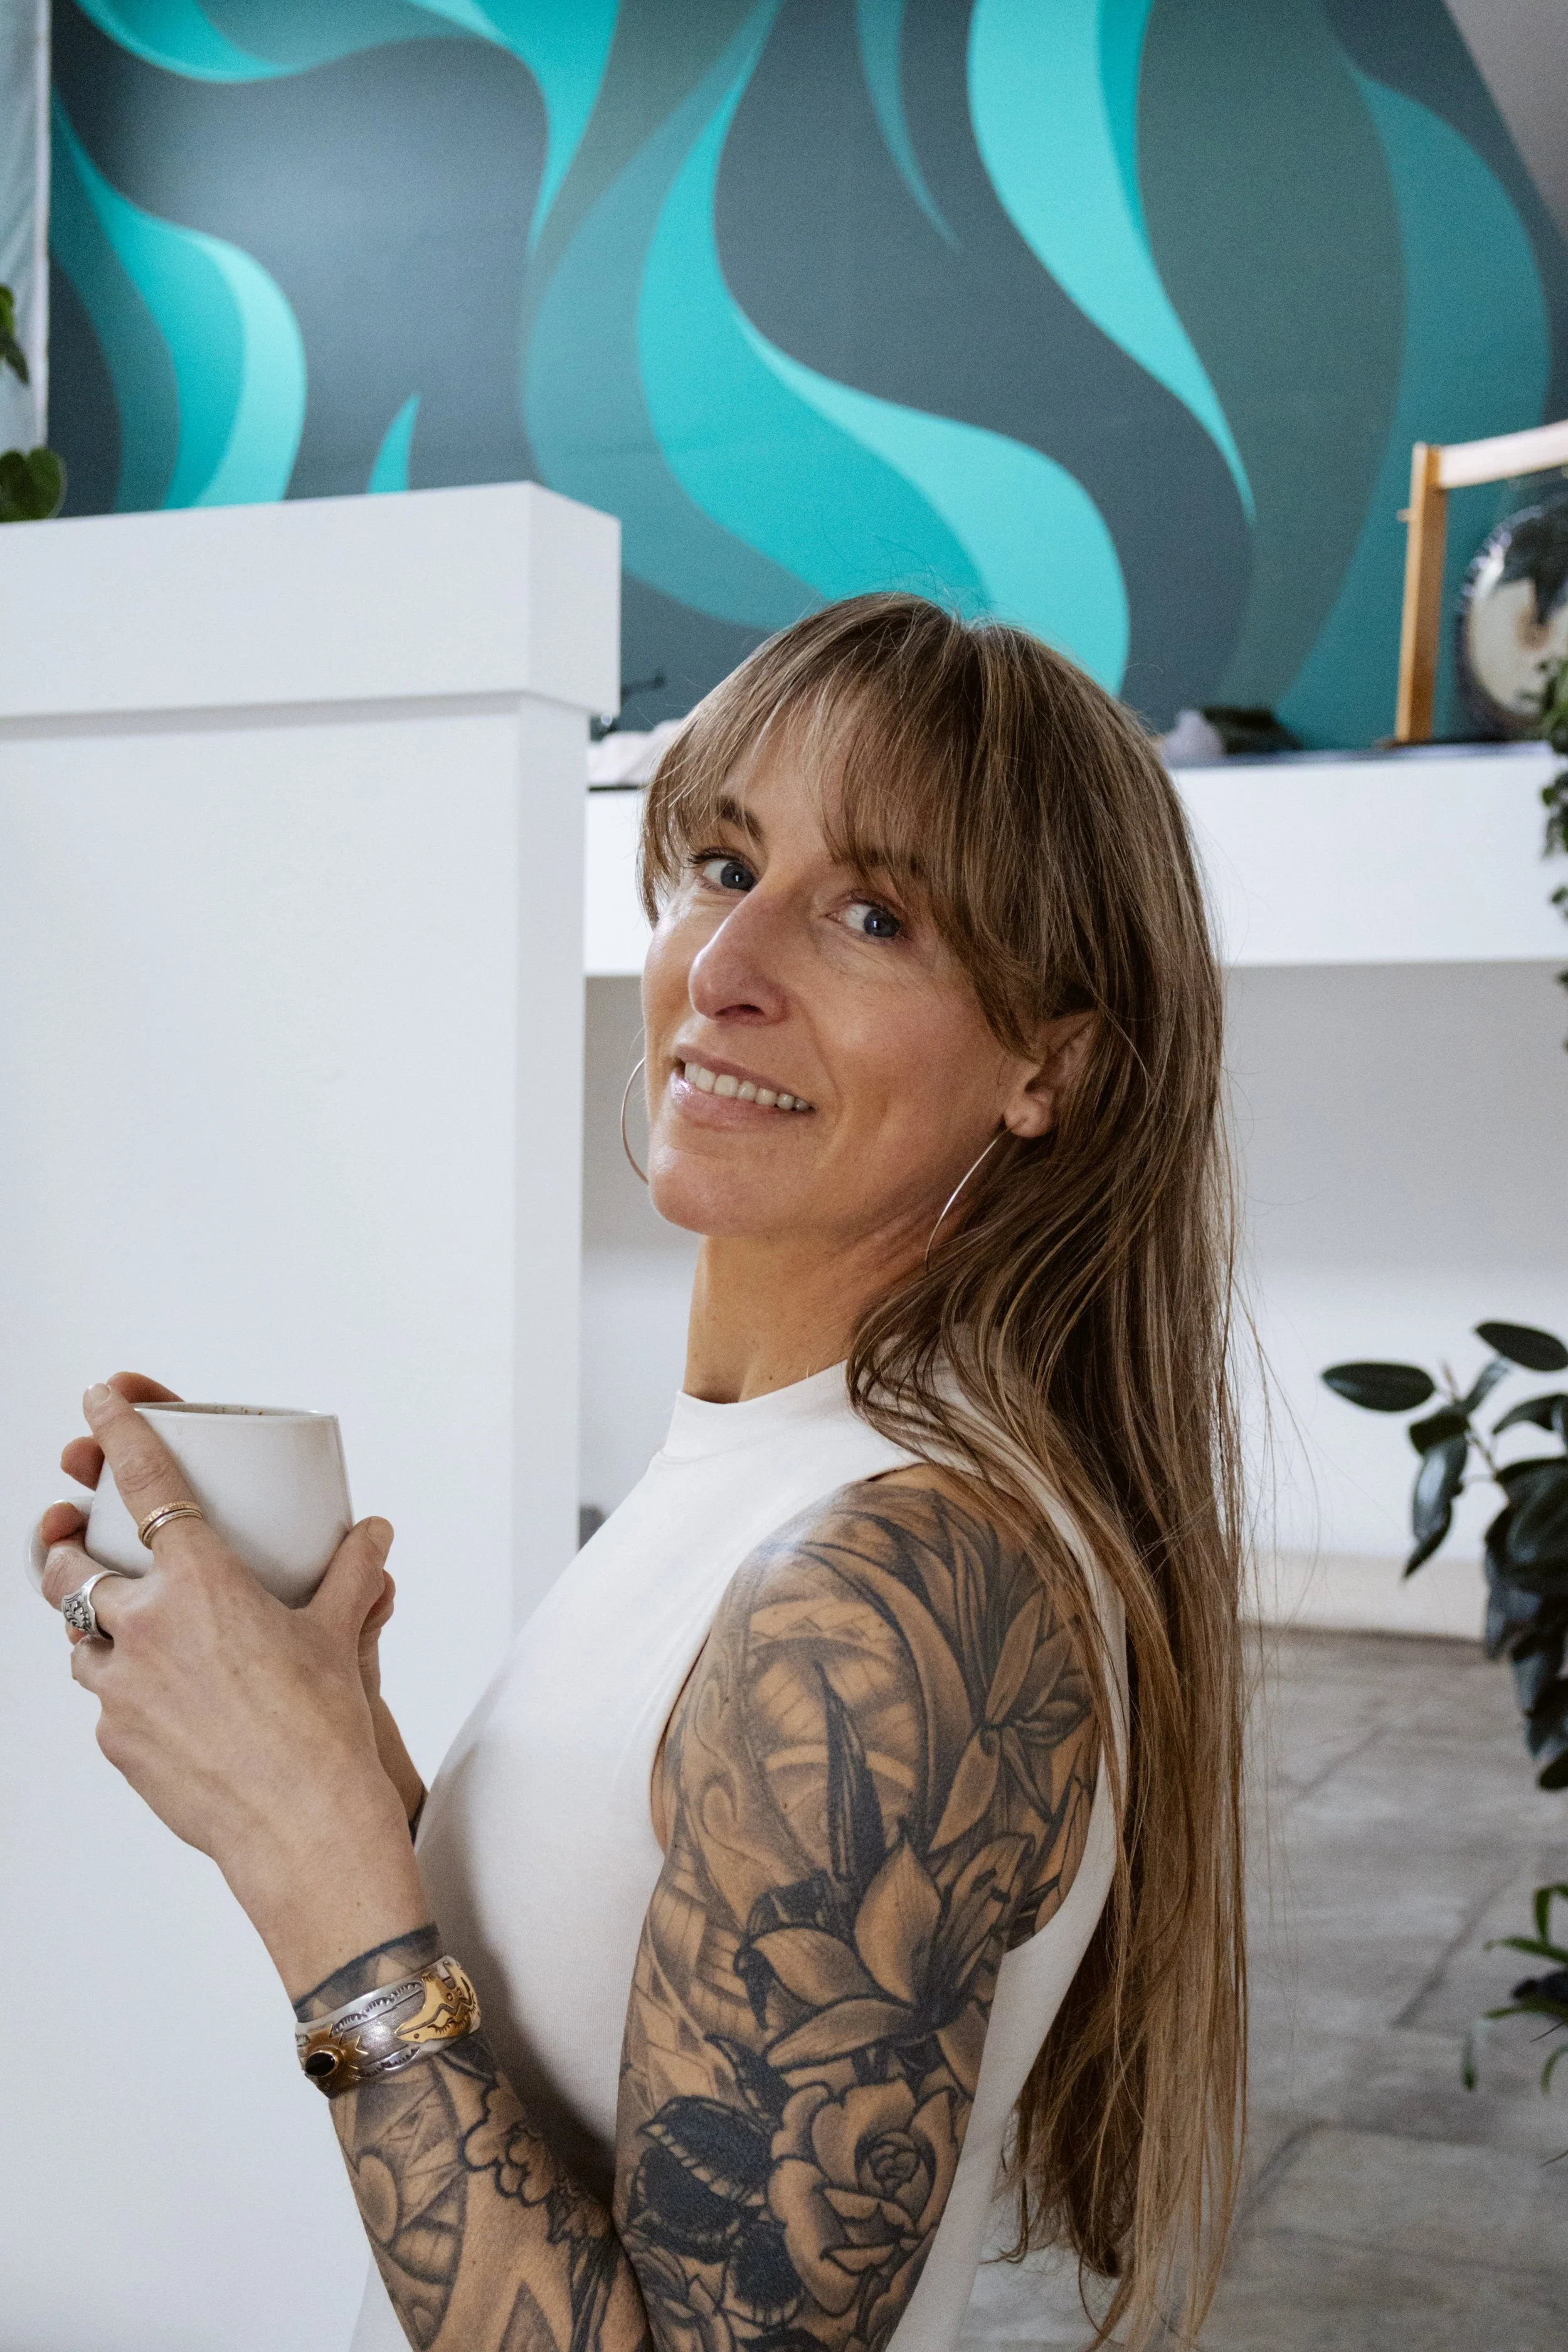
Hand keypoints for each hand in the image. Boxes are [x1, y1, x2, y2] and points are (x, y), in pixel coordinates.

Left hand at [39, 1382, 426, 1994]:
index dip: (118, 1431)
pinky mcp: (114, 1742)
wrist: (302, 1829)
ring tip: (118, 1619)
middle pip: (68, 1565)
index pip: (145, 1484)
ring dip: (89, 1619)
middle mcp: (145, 1628)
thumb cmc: (325, 1729)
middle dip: (62, 1540)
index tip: (97, 1401)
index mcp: (200, 1583)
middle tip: (70, 1525)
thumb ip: (352, 1575)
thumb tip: (374, 1536)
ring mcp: (119, 1690)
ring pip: (75, 1636)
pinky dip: (120, 1685)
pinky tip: (159, 1696)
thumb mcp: (341, 1637)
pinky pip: (102, 1699)